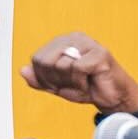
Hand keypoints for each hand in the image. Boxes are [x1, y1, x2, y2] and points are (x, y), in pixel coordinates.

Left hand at [20, 33, 137, 114]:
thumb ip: (40, 79)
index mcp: (63, 42)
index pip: (37, 58)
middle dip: (55, 80)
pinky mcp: (100, 53)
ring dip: (70, 82)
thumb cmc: (89, 89)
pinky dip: (81, 82)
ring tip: (82, 83)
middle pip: (46, 60)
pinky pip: (77, 68)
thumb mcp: (58, 86)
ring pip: (61, 65)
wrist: (114, 99)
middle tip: (71, 85)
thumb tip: (23, 71)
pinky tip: (90, 83)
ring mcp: (88, 44)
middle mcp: (74, 38)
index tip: (59, 85)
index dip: (43, 78)